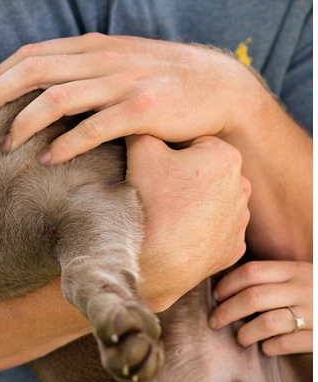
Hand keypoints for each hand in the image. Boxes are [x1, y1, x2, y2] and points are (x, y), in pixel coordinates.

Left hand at [0, 34, 260, 162]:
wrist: (222, 88)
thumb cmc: (161, 80)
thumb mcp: (118, 61)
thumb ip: (80, 66)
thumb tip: (33, 81)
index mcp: (94, 46)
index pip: (32, 54)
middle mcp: (104, 58)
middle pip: (34, 71)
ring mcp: (124, 82)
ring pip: (57, 99)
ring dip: (24, 123)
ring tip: (6, 144)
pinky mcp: (143, 109)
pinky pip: (93, 128)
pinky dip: (65, 145)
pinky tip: (48, 159)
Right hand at [128, 134, 249, 311]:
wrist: (152, 259)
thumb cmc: (148, 202)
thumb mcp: (140, 152)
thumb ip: (145, 130)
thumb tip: (142, 122)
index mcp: (225, 157)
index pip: (193, 143)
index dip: (168, 154)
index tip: (153, 168)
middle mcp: (242, 186)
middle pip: (205, 172)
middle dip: (185, 177)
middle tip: (157, 191)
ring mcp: (240, 220)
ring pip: (212, 202)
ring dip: (193, 204)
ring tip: (166, 215)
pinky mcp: (234, 248)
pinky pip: (215, 231)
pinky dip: (198, 231)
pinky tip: (178, 234)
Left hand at [211, 261, 312, 355]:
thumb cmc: (315, 295)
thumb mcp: (300, 278)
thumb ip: (272, 279)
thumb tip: (224, 290)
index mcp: (296, 270)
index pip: (251, 272)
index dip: (227, 285)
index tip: (215, 297)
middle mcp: (306, 289)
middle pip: (253, 297)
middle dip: (227, 311)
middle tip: (215, 322)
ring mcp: (316, 313)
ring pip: (267, 322)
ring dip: (246, 333)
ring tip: (241, 338)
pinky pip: (286, 343)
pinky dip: (270, 347)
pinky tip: (266, 348)